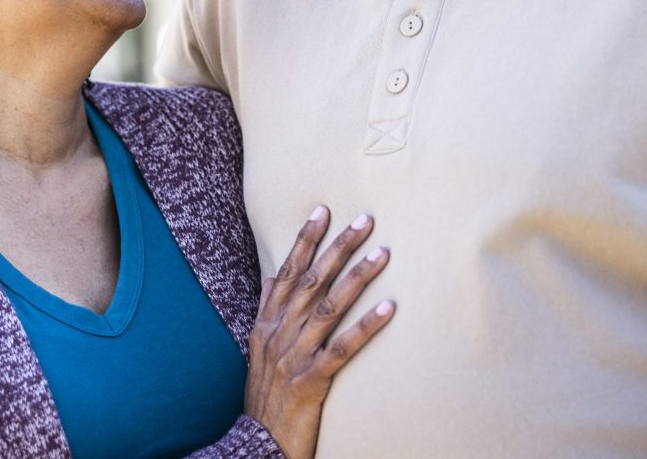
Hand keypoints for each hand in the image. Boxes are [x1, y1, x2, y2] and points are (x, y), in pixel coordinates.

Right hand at [242, 206, 394, 458]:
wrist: (258, 442)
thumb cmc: (264, 394)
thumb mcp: (258, 348)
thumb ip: (266, 310)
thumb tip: (272, 277)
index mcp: (267, 322)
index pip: (288, 270)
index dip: (305, 239)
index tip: (323, 211)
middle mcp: (279, 332)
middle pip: (312, 280)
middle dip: (338, 247)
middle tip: (365, 220)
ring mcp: (295, 354)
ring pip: (329, 308)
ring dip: (357, 278)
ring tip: (382, 254)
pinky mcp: (313, 379)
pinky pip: (344, 348)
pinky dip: (366, 326)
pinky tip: (389, 309)